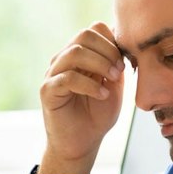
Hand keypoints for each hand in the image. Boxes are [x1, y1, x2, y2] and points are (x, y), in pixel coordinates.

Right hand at [38, 22, 125, 173]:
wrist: (82, 143)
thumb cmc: (98, 115)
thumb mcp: (114, 84)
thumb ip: (116, 62)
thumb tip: (124, 41)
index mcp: (80, 55)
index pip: (94, 30)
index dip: (113, 42)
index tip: (125, 63)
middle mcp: (63, 60)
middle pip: (84, 35)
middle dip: (108, 50)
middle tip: (120, 71)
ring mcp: (53, 74)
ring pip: (75, 53)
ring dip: (100, 64)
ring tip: (112, 81)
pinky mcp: (47, 91)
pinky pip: (67, 78)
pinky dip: (89, 85)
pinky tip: (102, 95)